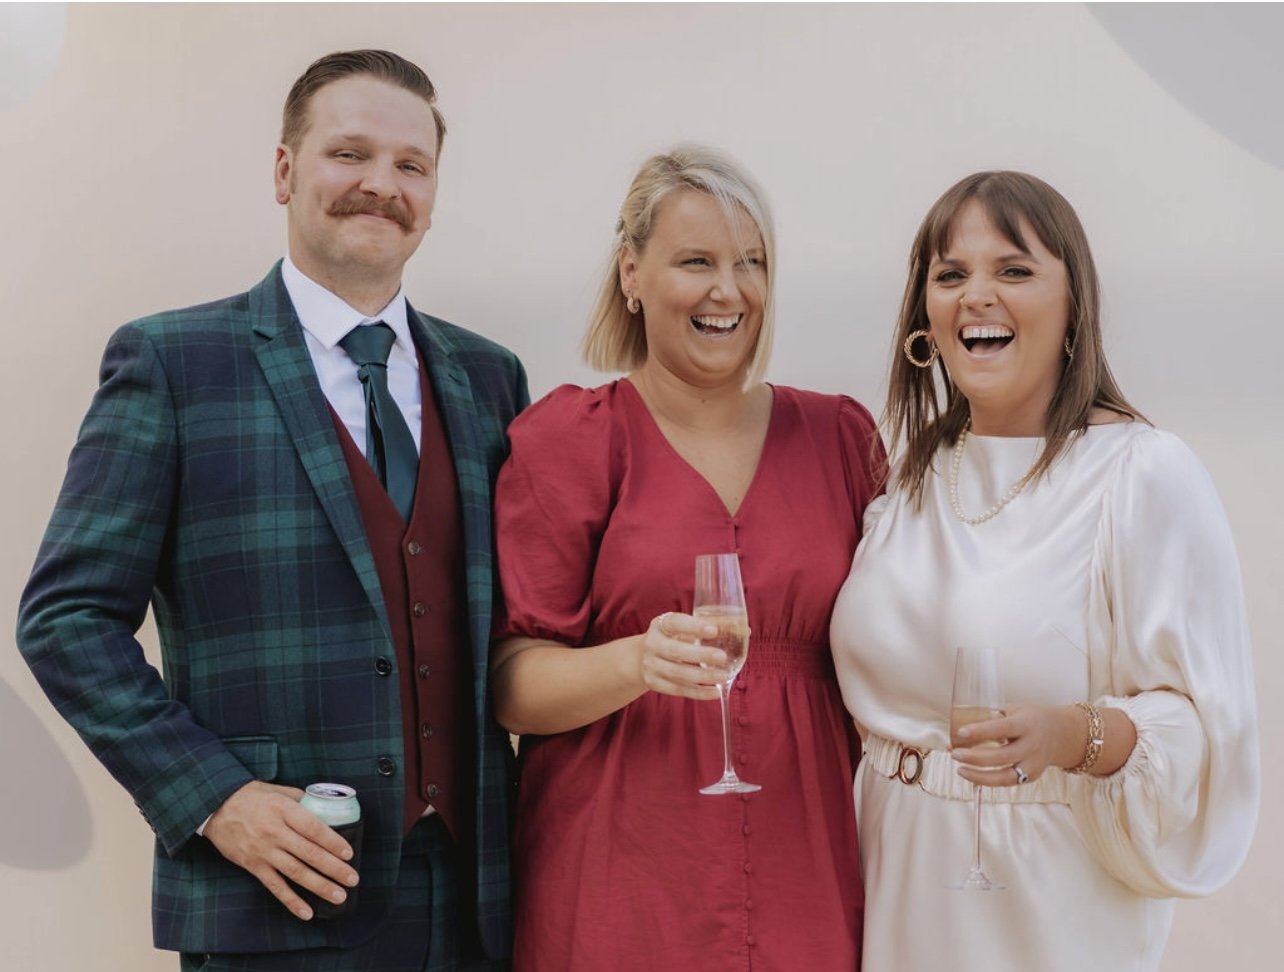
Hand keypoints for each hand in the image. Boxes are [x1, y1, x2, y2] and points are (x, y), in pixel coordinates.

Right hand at [202, 780, 358, 919]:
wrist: (215, 807)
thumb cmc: (251, 796)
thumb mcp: (278, 790)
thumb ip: (301, 799)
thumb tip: (325, 807)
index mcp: (283, 810)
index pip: (314, 828)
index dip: (333, 842)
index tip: (349, 853)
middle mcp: (275, 832)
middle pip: (309, 853)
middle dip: (334, 868)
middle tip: (352, 879)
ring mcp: (263, 851)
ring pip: (296, 872)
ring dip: (319, 886)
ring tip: (339, 896)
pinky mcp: (253, 866)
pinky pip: (275, 886)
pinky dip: (291, 901)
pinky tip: (307, 912)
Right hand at [636, 612, 732, 701]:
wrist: (640, 657)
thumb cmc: (671, 637)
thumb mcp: (684, 627)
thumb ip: (711, 626)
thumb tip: (745, 629)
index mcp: (661, 625)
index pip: (676, 623)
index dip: (694, 627)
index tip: (713, 630)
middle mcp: (653, 644)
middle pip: (675, 651)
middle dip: (700, 655)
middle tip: (722, 657)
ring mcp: (652, 665)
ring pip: (677, 673)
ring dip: (702, 676)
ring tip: (724, 676)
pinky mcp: (655, 683)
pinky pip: (678, 689)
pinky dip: (698, 692)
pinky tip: (715, 692)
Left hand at [950, 704, 1084, 786]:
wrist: (1062, 733)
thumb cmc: (1030, 718)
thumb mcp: (1015, 710)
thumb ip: (993, 718)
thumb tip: (962, 729)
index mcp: (1026, 724)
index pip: (1002, 728)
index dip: (981, 731)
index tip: (961, 732)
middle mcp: (1032, 745)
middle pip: (1002, 756)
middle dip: (975, 757)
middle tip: (955, 754)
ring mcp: (1034, 764)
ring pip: (1005, 776)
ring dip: (979, 775)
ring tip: (960, 769)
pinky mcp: (1032, 776)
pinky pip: (1008, 782)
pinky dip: (989, 780)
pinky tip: (973, 775)